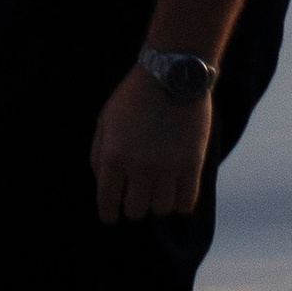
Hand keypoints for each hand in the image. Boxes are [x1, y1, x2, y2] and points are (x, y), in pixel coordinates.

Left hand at [89, 66, 211, 224]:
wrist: (171, 74)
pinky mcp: (192, 165)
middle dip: (133, 206)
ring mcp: (168, 167)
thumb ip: (99, 154)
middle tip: (136, 195)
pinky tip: (176, 191)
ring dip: (157, 203)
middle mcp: (139, 166)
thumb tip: (102, 185)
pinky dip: (180, 203)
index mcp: (114, 155)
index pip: (108, 202)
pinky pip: (186, 203)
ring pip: (161, 210)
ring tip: (157, 190)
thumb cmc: (133, 96)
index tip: (112, 217)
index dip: (108, 214)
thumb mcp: (105, 119)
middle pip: (136, 211)